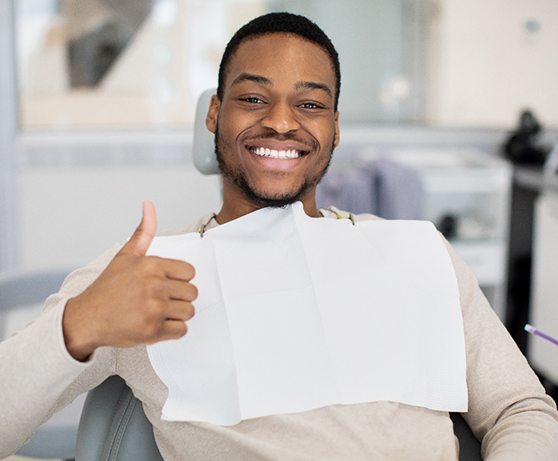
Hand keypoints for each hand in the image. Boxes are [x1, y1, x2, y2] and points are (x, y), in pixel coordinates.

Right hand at [63, 201, 196, 360]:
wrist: (86, 318)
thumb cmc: (107, 288)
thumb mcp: (125, 256)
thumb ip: (143, 232)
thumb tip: (149, 204)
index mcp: (151, 265)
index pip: (190, 272)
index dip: (179, 280)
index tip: (164, 284)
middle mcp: (154, 285)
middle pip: (192, 293)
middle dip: (178, 298)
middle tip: (159, 300)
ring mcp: (154, 309)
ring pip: (189, 312)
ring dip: (176, 315)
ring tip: (157, 313)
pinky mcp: (153, 331)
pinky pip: (182, 331)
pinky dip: (172, 331)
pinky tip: (156, 325)